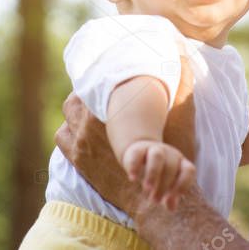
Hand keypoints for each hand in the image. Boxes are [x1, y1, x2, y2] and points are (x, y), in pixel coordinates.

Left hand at [55, 55, 196, 216]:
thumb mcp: (180, 118)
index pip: (90, 84)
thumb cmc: (167, 157)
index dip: (98, 77)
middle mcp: (86, 127)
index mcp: (107, 112)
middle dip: (86, 94)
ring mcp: (79, 146)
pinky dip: (70, 131)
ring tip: (92, 111)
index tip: (106, 73)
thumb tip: (185, 51)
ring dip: (77, 113)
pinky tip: (82, 131)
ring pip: (68, 118)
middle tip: (99, 93)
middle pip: (74, 100)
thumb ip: (183, 84)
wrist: (153, 198)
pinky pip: (62, 138)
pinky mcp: (78, 161)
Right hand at [122, 140, 195, 210]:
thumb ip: (170, 196)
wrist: (139, 154)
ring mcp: (155, 149)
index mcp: (181, 163)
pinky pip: (138, 154)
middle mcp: (170, 154)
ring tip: (146, 189)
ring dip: (153, 173)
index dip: (183, 184)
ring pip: (157, 156)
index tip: (172, 197)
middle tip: (155, 201)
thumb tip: (171, 208)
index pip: (188, 170)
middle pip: (170, 167)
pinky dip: (135, 166)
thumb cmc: (158, 174)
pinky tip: (132, 179)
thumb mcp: (166, 186)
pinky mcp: (138, 148)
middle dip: (163, 185)